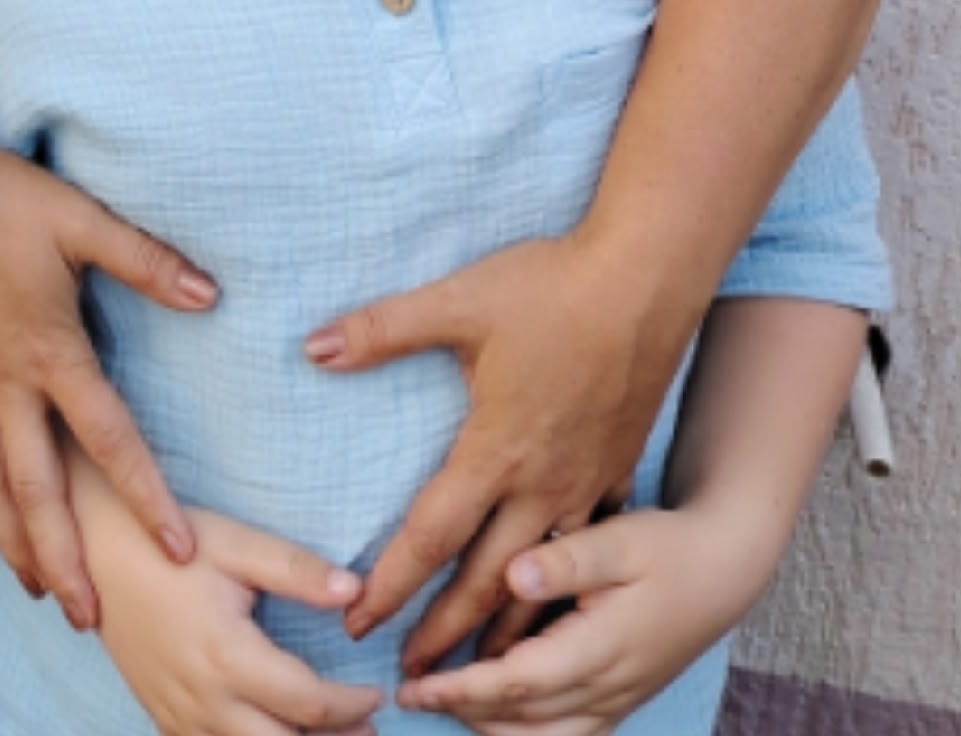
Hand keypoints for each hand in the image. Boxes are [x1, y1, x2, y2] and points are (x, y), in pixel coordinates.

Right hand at [0, 140, 216, 628]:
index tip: (178, 550)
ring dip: (8, 534)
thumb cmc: (5, 194)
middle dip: (63, 557)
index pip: (110, 439)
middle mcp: (5, 378)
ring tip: (29, 583)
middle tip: (85, 616)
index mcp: (53, 351)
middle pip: (39, 487)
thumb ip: (147, 262)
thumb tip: (211, 294)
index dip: (146, 497)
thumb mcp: (83, 222)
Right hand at [79, 458, 379, 735]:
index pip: (310, 704)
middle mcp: (204, 699)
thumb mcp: (234, 543)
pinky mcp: (161, 717)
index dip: (352, 705)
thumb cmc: (167, 542)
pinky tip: (267, 731)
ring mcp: (179, 715)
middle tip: (367, 732)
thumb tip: (358, 592)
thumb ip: (296, 570)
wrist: (91, 550)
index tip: (376, 692)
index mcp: (228, 656)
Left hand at [305, 234, 690, 667]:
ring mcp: (585, 485)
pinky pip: (587, 553)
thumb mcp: (457, 301)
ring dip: (506, 628)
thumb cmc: (549, 289)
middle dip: (446, 635)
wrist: (647, 283)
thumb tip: (312, 347)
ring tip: (480, 672)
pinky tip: (551, 606)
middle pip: (485, 580)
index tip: (357, 625)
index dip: (390, 585)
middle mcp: (541, 484)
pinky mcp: (617, 471)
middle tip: (413, 678)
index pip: (430, 536)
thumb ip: (381, 329)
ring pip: (541, 580)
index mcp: (494, 450)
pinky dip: (562, 592)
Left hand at [397, 501, 765, 735]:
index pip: (519, 682)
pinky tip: (494, 714)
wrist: (723, 572)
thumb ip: (566, 560)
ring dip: (493, 728)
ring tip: (443, 703)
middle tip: (410, 694)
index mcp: (601, 649)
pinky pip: (568, 735)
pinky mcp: (621, 699)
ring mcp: (617, 700)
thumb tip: (513, 575)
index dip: (464, 688)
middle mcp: (608, 688)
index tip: (417, 684)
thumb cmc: (666, 548)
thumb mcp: (619, 539)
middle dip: (463, 711)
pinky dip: (526, 732)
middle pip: (524, 719)